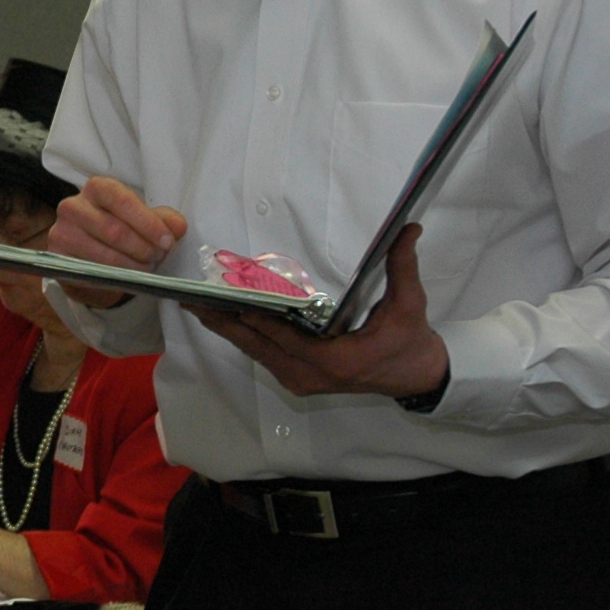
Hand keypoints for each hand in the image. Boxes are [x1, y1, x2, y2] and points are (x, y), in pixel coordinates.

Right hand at [48, 175, 189, 305]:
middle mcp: (73, 206)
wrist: (90, 256)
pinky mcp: (59, 259)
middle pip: (115, 231)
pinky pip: (94, 272)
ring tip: (148, 267)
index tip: (167, 241)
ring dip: (134, 266)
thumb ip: (163, 219)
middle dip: (144, 248)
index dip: (148, 222)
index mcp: (96, 188)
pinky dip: (118, 277)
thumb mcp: (143, 220)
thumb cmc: (119, 229)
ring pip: (106, 255)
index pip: (122, 200)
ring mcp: (61, 233)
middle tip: (159, 257)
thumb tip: (178, 227)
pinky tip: (130, 276)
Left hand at [187, 224, 450, 403]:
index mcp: (337, 360)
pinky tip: (222, 319)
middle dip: (225, 322)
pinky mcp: (297, 381)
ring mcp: (301, 381)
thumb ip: (403, 266)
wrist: (415, 377)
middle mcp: (311, 375)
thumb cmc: (410, 341)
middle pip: (259, 346)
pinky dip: (242, 337)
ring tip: (198, 306)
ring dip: (227, 329)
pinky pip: (262, 357)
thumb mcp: (410, 304)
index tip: (230, 301)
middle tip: (193, 301)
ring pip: (255, 353)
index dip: (257, 318)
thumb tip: (408, 227)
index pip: (287, 338)